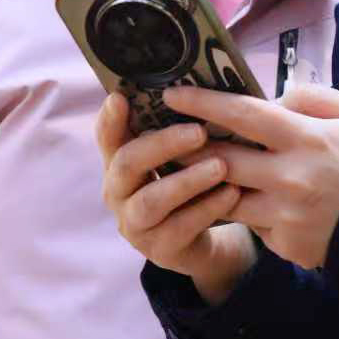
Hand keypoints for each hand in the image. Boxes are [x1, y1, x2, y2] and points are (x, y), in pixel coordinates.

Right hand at [96, 93, 257, 302]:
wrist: (197, 241)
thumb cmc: (185, 186)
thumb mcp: (175, 158)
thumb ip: (172, 130)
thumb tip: (196, 88)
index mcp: (118, 162)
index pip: (106, 136)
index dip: (109, 119)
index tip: (120, 97)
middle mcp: (117, 193)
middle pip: (126, 163)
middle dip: (162, 144)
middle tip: (199, 131)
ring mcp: (135, 224)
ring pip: (151, 200)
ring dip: (187, 181)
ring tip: (220, 166)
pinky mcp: (159, 250)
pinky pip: (180, 228)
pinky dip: (207, 208)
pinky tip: (231, 193)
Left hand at [166, 83, 338, 270]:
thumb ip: (307, 98)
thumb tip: (267, 99)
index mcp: (306, 139)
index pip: (242, 115)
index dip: (203, 102)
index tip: (172, 94)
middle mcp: (290, 179)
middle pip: (220, 160)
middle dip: (188, 147)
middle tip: (169, 136)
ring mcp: (286, 217)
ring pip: (226, 198)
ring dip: (208, 184)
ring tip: (195, 169)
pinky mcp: (287, 246)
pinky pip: (254, 226)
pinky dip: (249, 212)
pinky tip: (252, 203)